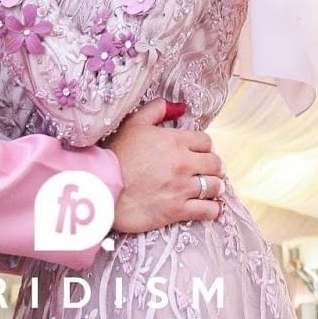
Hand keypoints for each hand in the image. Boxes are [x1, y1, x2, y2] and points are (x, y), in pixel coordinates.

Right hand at [107, 99, 223, 232]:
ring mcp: (182, 188)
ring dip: (214, 186)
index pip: (206, 141)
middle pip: (215, 163)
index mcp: (174, 141)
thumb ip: (157, 110)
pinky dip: (213, 208)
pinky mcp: (178, 210)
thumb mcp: (134, 123)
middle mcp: (183, 163)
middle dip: (212, 165)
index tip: (197, 152)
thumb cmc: (117, 154)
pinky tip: (210, 206)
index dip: (203, 146)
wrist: (103, 187)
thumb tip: (180, 107)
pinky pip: (209, 210)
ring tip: (207, 187)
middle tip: (204, 170)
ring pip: (215, 186)